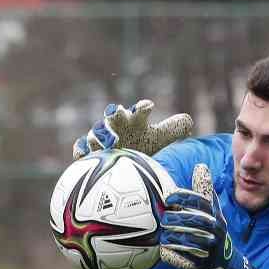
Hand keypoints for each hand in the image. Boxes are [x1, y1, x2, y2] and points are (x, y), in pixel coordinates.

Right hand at [71, 99, 192, 158]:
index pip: (140, 111)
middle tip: (117, 111)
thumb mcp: (159, 138)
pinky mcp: (89, 153)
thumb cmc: (141, 145)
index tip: (149, 106)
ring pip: (96, 133)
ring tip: (107, 140)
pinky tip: (83, 150)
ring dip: (100, 134)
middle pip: (113, 116)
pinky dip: (81, 148)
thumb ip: (175, 128)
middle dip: (114, 113)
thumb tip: (188, 121)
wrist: (121, 162)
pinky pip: (80, 149)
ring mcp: (101, 139)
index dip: (143, 107)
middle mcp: (117, 127)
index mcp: (134, 121)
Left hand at [159, 163, 253, 268]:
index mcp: (215, 214)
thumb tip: (201, 166)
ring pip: (188, 240)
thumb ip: (205, 190)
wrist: (224, 261)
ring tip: (164, 235)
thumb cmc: (212, 229)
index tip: (167, 197)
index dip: (183, 197)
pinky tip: (165, 249)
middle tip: (164, 219)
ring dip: (172, 237)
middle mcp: (216, 229)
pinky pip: (185, 258)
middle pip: (194, 220)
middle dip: (175, 219)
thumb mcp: (212, 210)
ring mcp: (211, 247)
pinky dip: (173, 254)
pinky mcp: (204, 263)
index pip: (200, 201)